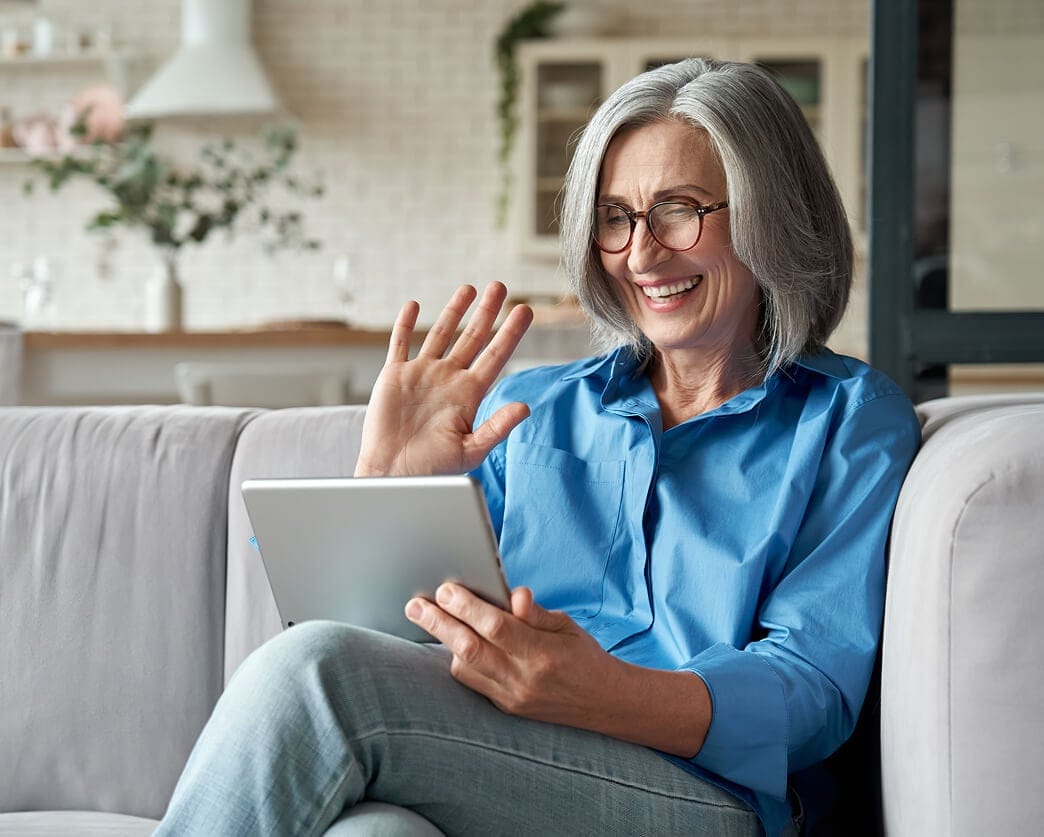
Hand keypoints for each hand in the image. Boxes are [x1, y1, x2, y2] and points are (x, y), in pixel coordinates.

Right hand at [354, 282, 533, 476]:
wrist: (393, 475)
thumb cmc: (433, 469)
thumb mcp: (471, 450)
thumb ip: (497, 427)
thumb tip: (524, 408)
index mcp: (469, 394)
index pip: (496, 355)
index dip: (510, 332)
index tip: (526, 310)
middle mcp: (448, 379)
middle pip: (472, 337)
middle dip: (487, 312)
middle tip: (500, 286)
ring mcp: (422, 375)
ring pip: (441, 334)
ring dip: (453, 311)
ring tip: (468, 288)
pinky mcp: (395, 376)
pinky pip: (400, 343)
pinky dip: (405, 324)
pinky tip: (414, 306)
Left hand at [404, 583, 613, 727]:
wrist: (604, 703)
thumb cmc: (584, 656)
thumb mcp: (566, 626)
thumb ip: (535, 613)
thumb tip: (513, 594)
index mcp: (543, 653)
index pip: (496, 627)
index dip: (467, 606)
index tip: (445, 589)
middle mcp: (524, 679)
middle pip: (470, 649)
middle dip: (438, 624)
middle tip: (415, 605)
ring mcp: (512, 698)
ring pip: (465, 669)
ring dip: (445, 642)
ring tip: (429, 618)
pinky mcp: (506, 708)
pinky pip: (473, 683)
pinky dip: (460, 661)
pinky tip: (452, 643)